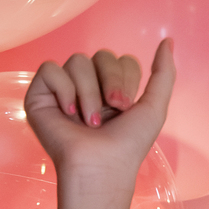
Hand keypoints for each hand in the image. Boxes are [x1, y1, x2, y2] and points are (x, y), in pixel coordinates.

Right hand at [24, 41, 175, 192]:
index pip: (122, 60)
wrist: (101, 168)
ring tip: (90, 122)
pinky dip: (64, 89)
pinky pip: (51, 68)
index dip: (127, 79)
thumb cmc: (127, 146)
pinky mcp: (40, 95)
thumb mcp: (154, 107)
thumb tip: (169, 40)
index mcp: (113, 89)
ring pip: (78, 60)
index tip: (126, 108)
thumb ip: (164, 74)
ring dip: (90, 93)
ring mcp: (64, 89)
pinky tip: (68, 113)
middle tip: (113, 111)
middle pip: (102, 55)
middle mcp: (88, 86)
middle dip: (112, 82)